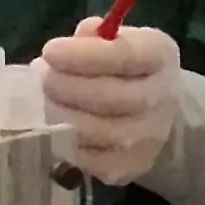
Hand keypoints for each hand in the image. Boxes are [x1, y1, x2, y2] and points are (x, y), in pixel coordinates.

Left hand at [36, 17, 180, 186]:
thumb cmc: (129, 68)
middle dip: (65, 85)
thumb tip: (70, 44)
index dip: (83, 55)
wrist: (162, 114)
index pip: (123, 55)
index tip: (50, 50)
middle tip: (41, 77)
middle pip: (108, 96)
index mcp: (159, 55)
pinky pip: (89, 159)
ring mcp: (149, 137)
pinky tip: (57, 126)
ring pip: (96, 131)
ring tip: (43, 101)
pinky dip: (66, 143)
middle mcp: (161, 97)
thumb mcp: (120, 40)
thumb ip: (93, 36)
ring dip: (60, 115)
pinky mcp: (131, 167)